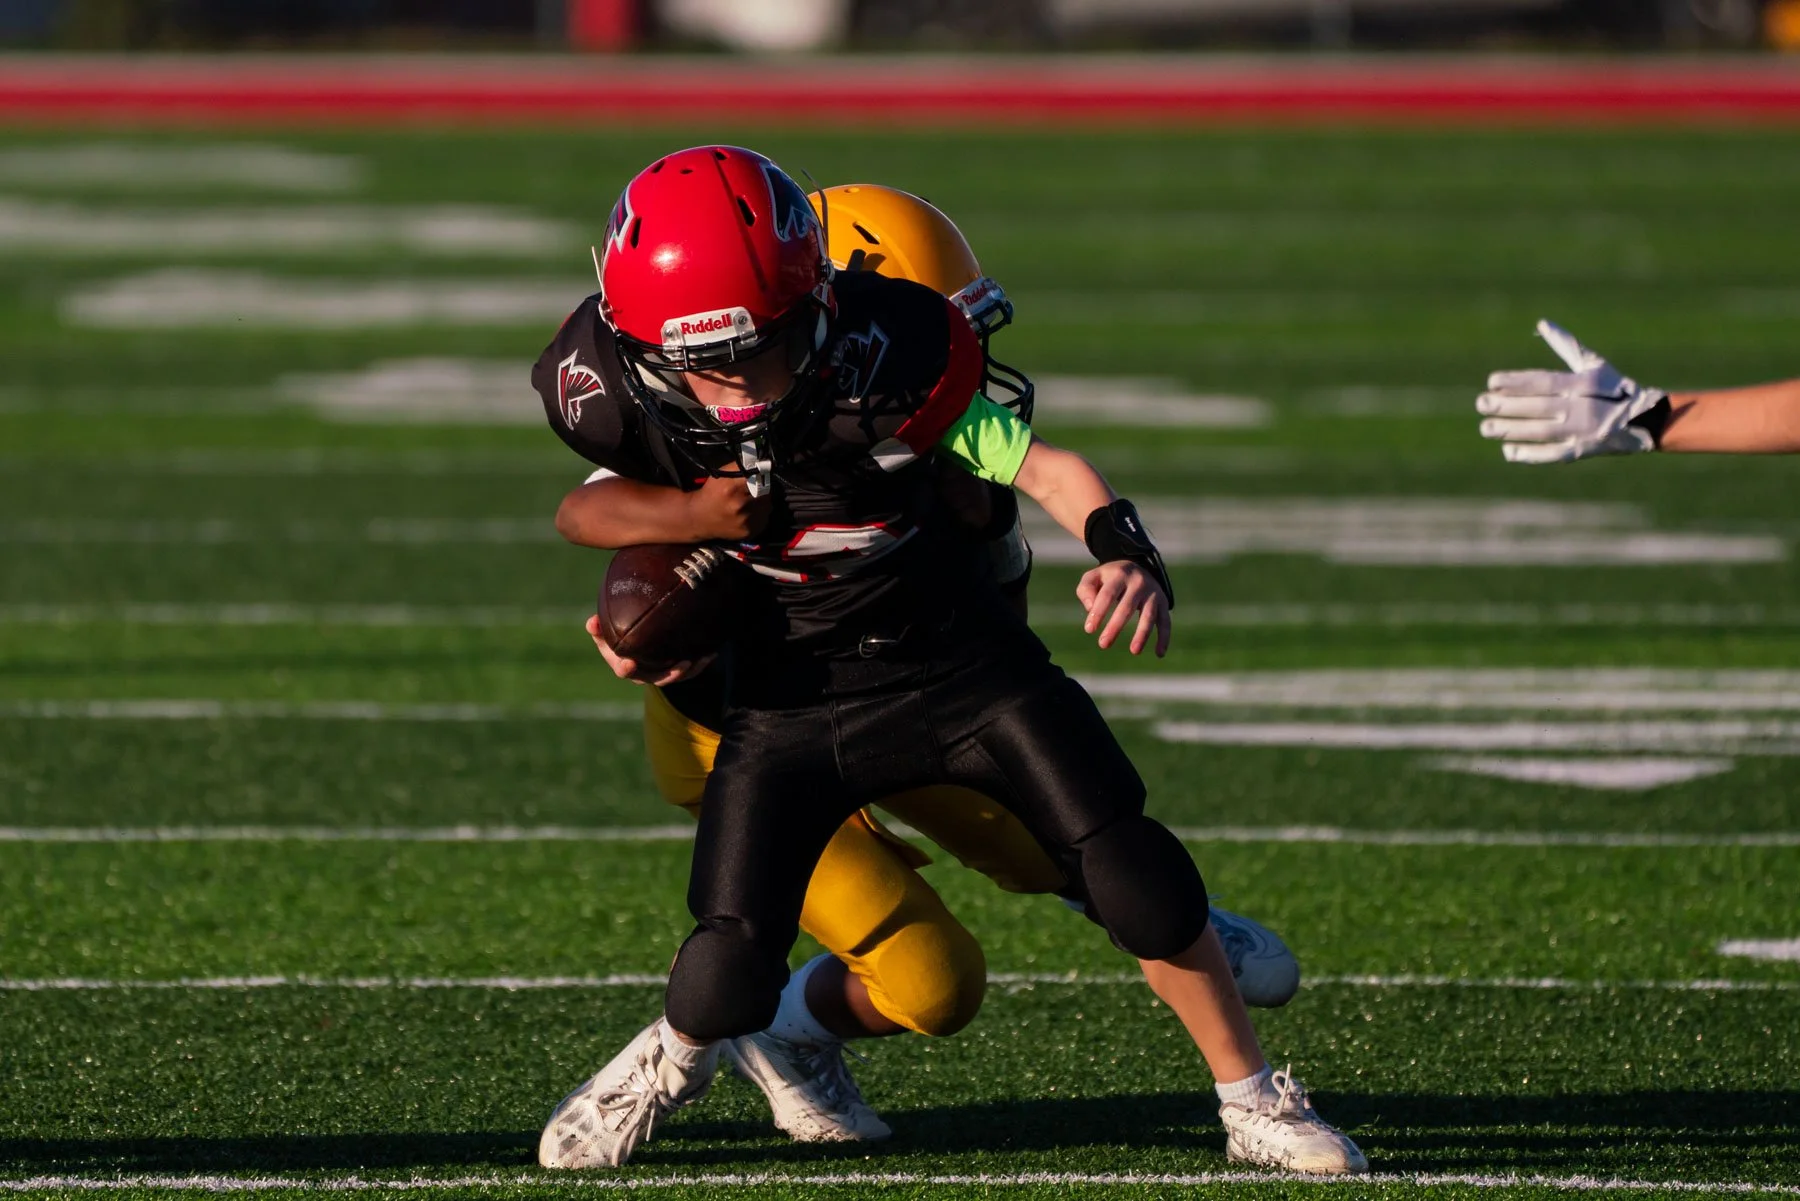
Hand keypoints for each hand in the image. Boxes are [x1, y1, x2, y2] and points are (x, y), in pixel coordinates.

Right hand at [584, 615, 712, 686]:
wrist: (642, 644)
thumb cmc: (620, 637)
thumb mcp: (606, 632)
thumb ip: (598, 628)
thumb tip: (591, 621)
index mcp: (625, 665)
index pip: (624, 671)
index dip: (626, 669)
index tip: (629, 663)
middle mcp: (646, 673)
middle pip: (656, 678)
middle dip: (668, 675)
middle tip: (680, 666)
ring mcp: (663, 673)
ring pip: (677, 677)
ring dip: (688, 671)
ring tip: (697, 660)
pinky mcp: (678, 671)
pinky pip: (691, 671)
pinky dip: (701, 663)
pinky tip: (711, 653)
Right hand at [686, 474, 770, 540]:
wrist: (699, 519)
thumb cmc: (711, 493)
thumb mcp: (721, 474)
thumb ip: (741, 466)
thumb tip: (761, 462)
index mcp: (730, 488)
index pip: (759, 475)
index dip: (762, 474)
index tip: (762, 473)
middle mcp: (739, 505)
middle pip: (767, 491)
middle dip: (761, 489)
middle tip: (752, 490)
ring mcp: (746, 521)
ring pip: (768, 505)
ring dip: (761, 502)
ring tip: (748, 502)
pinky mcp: (750, 532)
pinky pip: (765, 518)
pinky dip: (759, 514)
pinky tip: (747, 514)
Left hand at [1077, 561, 1170, 656]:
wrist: (1137, 567)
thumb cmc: (1109, 578)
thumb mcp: (1094, 577)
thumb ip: (1086, 590)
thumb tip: (1090, 609)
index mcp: (1119, 575)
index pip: (1107, 595)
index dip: (1098, 612)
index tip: (1089, 630)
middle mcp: (1139, 582)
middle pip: (1127, 607)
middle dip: (1115, 626)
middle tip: (1103, 644)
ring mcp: (1153, 593)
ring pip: (1149, 615)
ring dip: (1142, 634)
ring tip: (1134, 651)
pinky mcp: (1163, 603)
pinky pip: (1165, 622)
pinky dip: (1164, 637)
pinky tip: (1159, 653)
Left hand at [1477, 319, 1666, 464]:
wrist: (1646, 420)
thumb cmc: (1613, 387)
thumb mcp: (1593, 364)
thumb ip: (1566, 345)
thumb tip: (1542, 323)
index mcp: (1583, 383)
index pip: (1544, 381)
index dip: (1517, 382)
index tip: (1492, 381)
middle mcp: (1582, 407)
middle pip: (1538, 407)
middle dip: (1507, 406)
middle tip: (1481, 404)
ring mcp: (1583, 431)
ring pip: (1541, 432)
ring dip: (1512, 430)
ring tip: (1486, 428)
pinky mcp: (1583, 451)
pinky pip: (1553, 455)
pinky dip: (1531, 454)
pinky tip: (1508, 451)